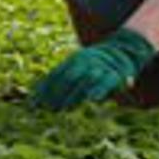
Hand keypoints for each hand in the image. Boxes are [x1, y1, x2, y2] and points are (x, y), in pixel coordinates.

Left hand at [29, 26, 156, 110]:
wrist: (124, 49)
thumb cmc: (95, 66)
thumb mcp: (79, 68)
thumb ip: (63, 81)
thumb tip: (37, 100)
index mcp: (73, 60)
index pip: (55, 74)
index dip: (44, 89)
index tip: (33, 104)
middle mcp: (85, 61)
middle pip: (68, 77)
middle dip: (57, 94)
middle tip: (48, 109)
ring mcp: (100, 66)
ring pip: (85, 79)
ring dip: (74, 95)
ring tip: (64, 108)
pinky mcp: (115, 75)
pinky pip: (106, 82)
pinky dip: (99, 90)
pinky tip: (92, 99)